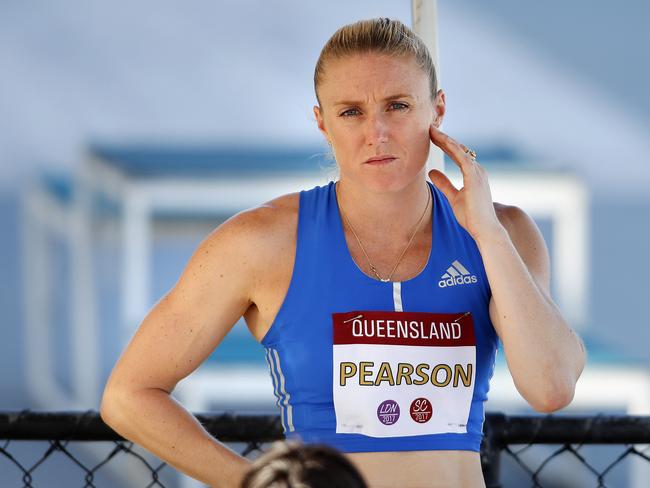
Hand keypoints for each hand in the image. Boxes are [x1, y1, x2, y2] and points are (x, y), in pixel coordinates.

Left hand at [428, 124, 502, 241]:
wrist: (484, 229)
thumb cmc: (471, 216)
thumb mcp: (453, 196)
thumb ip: (444, 183)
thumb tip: (431, 172)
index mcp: (473, 174)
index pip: (457, 154)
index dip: (445, 144)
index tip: (432, 136)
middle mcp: (477, 170)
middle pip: (458, 148)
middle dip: (444, 138)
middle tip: (430, 127)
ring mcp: (477, 172)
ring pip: (459, 150)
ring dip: (445, 139)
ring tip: (432, 130)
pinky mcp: (474, 177)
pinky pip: (462, 158)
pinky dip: (452, 148)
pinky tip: (442, 140)